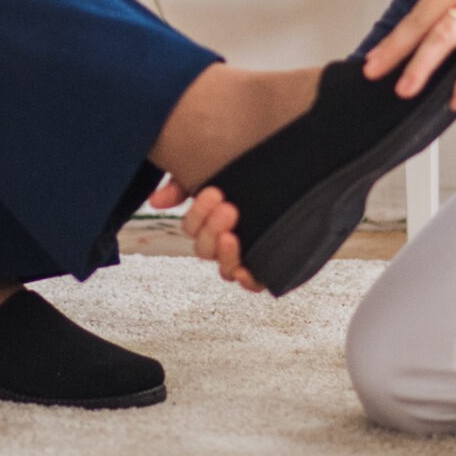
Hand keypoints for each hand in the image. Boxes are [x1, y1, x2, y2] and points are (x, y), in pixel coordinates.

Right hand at [147, 177, 262, 291]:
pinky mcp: (269, 265)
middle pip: (204, 250)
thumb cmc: (250, 174)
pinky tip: (247, 270)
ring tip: (232, 235)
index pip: (192, 229)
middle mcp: (224, 242)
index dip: (199, 215)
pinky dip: (248, 280)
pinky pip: (255, 284)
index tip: (214, 191)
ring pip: (225, 269)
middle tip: (228, 207)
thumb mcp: (213, 171)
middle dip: (212, 229)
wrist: (299, 175)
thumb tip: (155, 201)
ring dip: (225, 254)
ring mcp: (246, 256)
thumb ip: (183, 184)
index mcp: (209, 221)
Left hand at [361, 0, 455, 111]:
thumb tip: (419, 51)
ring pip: (442, 35)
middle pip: (423, 20)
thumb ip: (454, 18)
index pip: (418, 9)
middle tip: (375, 71)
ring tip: (407, 88)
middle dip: (396, 50)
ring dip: (421, 66)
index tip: (375, 56)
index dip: (395, 36)